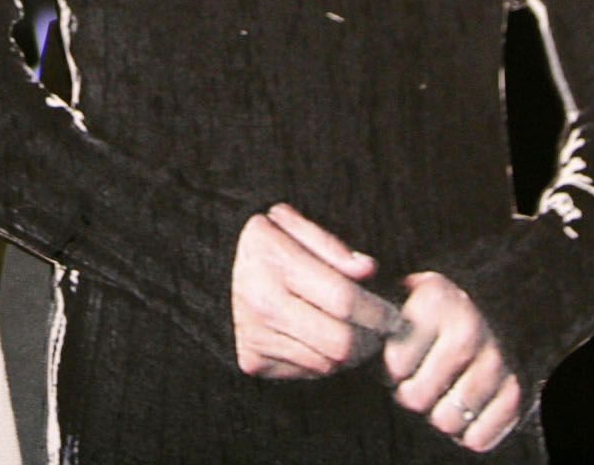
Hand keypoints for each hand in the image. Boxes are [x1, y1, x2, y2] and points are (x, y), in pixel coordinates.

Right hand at [230, 204, 401, 380]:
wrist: (199, 266)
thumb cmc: (257, 240)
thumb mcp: (288, 222)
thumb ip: (330, 245)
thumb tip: (368, 270)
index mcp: (274, 262)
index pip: (343, 300)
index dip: (378, 312)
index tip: (394, 314)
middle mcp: (262, 304)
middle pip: (340, 342)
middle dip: (371, 340)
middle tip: (381, 329)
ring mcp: (255, 336)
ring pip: (327, 363)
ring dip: (351, 353)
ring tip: (356, 332)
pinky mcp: (252, 360)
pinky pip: (307, 372)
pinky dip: (324, 360)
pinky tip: (324, 338)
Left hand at [379, 271, 523, 451]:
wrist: (488, 313)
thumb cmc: (430, 318)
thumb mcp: (402, 300)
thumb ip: (377, 315)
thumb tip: (350, 338)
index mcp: (435, 298)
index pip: (395, 362)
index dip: (389, 370)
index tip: (397, 360)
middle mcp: (468, 325)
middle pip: (416, 397)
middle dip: (411, 395)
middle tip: (419, 380)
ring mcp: (495, 359)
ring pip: (446, 420)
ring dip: (438, 414)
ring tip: (441, 392)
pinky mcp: (514, 390)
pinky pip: (478, 437)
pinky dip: (467, 434)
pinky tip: (464, 410)